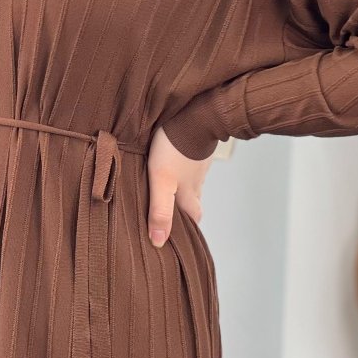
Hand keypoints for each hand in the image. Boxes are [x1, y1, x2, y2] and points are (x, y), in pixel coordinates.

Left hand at [145, 124, 210, 247]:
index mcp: (189, 195)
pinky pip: (190, 165)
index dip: (186, 229)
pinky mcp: (197, 149)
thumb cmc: (174, 149)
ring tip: (166, 188)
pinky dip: (183, 169)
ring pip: (191, 183)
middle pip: (193, 202)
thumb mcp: (162, 182)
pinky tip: (173, 163)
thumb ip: (160, 210)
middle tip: (169, 213)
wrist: (194, 115)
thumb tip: (158, 242)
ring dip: (181, 188)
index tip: (176, 235)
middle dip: (183, 210)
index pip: (193, 220)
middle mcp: (197, 183)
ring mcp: (199, 166)